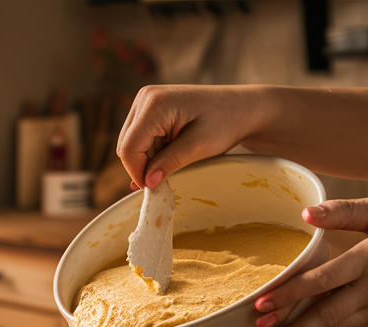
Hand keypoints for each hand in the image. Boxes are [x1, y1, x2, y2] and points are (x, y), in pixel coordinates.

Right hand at [117, 85, 261, 188]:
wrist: (241, 107)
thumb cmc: (226, 122)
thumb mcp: (199, 146)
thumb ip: (170, 163)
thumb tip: (147, 183)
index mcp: (154, 103)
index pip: (129, 148)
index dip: (138, 172)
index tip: (155, 188)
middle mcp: (144, 97)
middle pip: (126, 145)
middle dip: (143, 166)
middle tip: (168, 176)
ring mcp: (146, 101)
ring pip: (131, 143)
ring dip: (149, 159)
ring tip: (177, 159)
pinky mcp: (150, 108)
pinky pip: (140, 137)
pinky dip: (152, 152)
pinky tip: (170, 155)